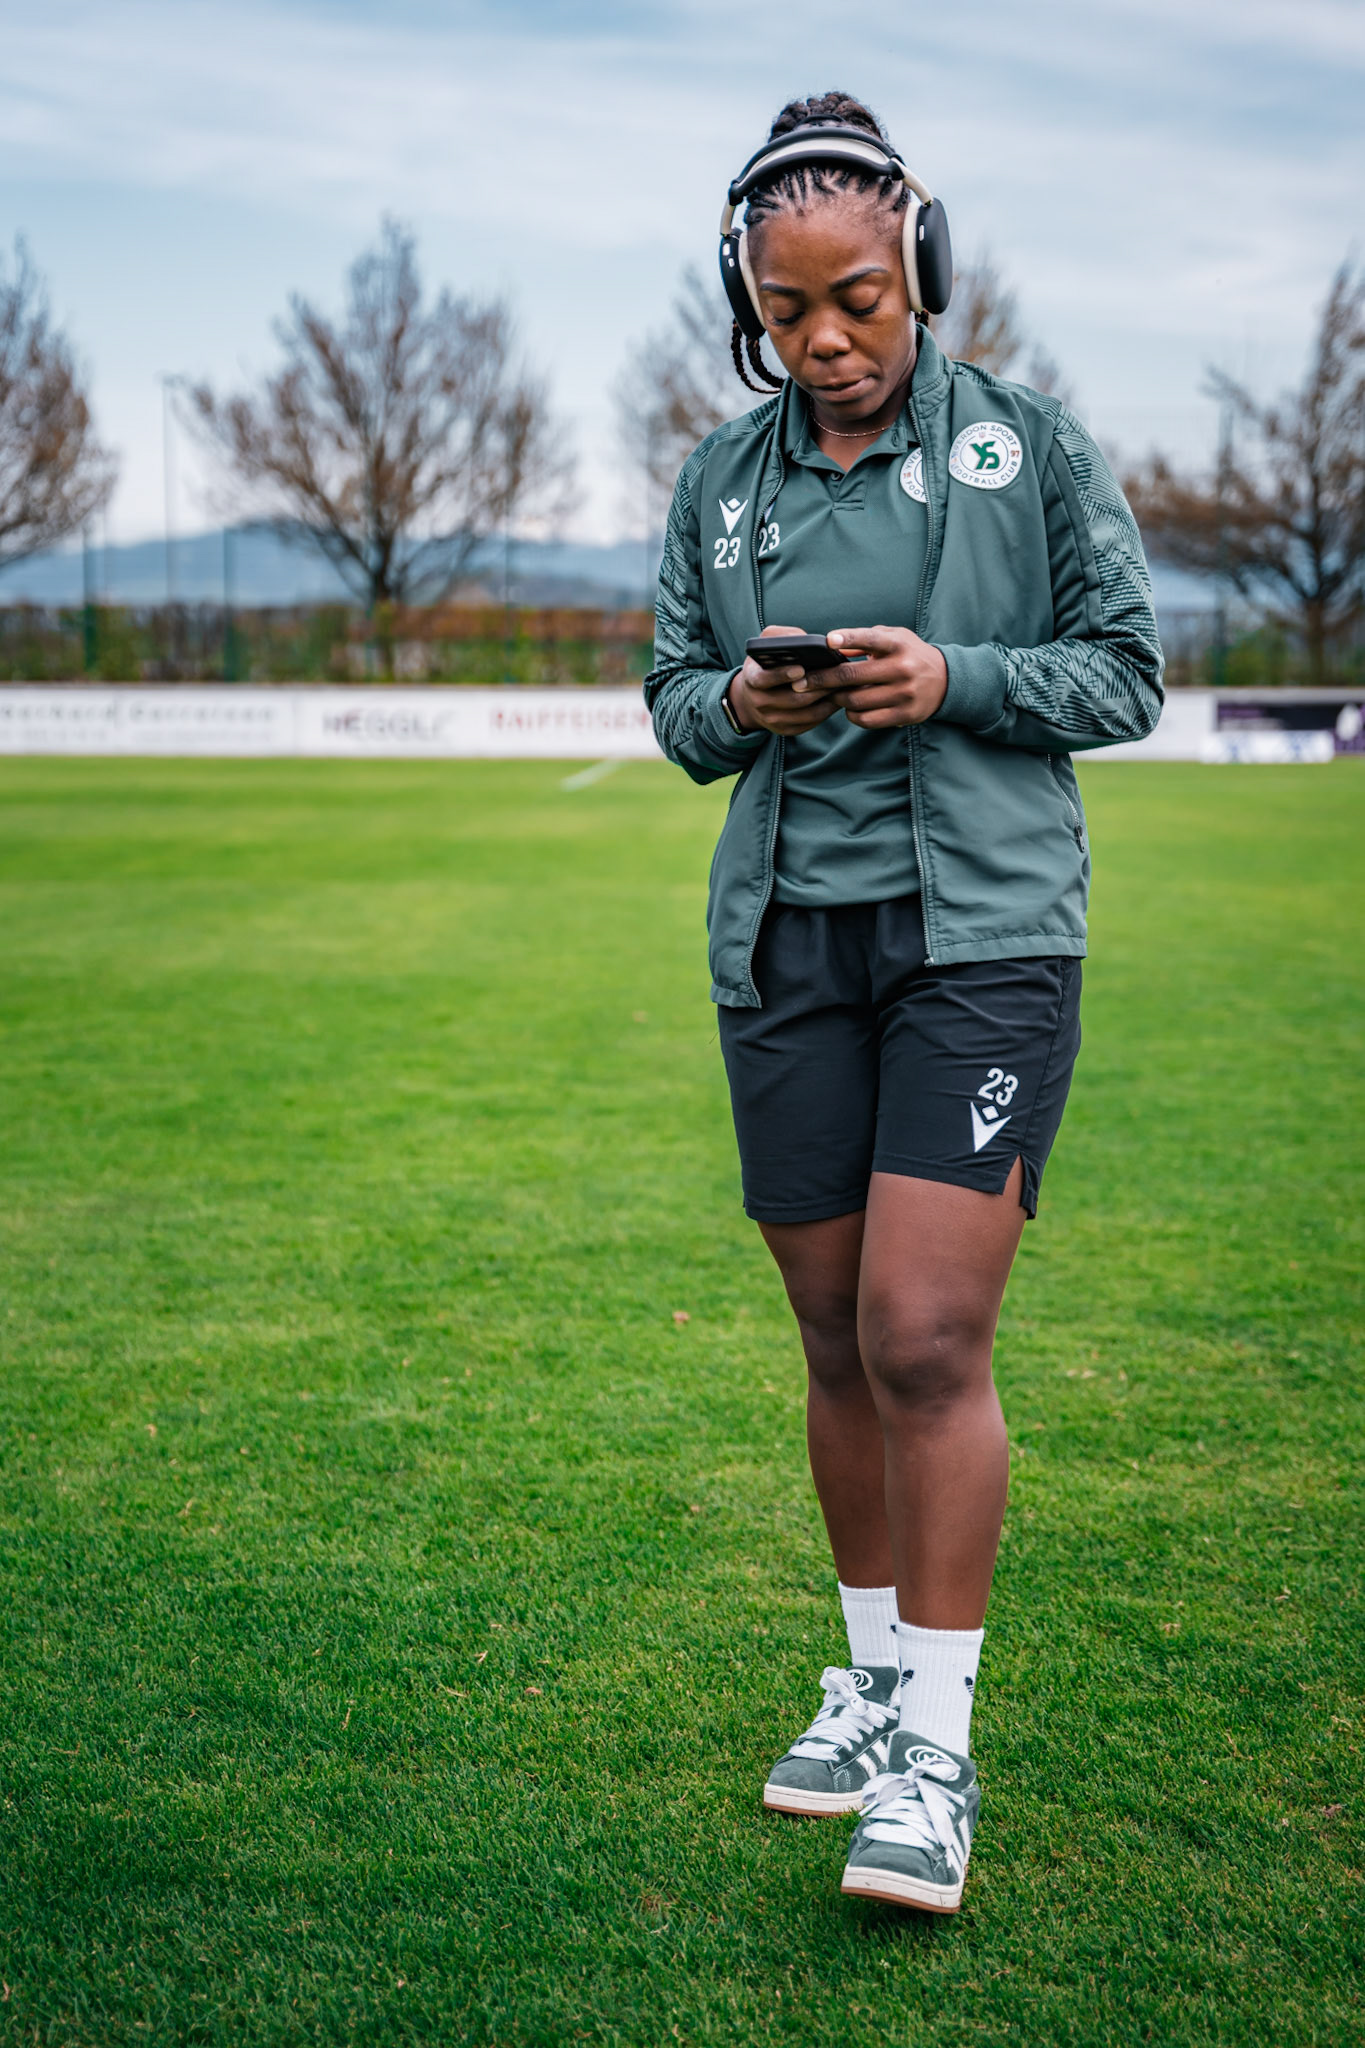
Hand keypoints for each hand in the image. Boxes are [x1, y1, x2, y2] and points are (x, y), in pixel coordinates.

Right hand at [728, 624, 841, 735]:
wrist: (753, 696)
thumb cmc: (766, 664)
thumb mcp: (766, 645)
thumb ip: (782, 637)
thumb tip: (806, 640)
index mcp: (751, 678)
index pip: (763, 679)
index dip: (782, 675)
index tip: (801, 668)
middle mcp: (758, 702)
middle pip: (792, 699)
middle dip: (817, 688)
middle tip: (837, 677)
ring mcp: (771, 719)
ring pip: (805, 713)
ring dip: (826, 700)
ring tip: (842, 686)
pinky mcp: (784, 730)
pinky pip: (809, 723)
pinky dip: (826, 711)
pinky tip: (837, 699)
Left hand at [825, 626, 948, 727]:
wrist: (945, 680)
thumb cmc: (909, 654)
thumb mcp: (893, 638)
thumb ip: (865, 639)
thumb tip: (832, 646)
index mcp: (898, 645)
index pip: (870, 639)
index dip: (848, 638)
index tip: (828, 641)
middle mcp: (902, 668)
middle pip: (852, 676)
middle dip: (822, 680)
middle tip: (801, 682)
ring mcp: (904, 694)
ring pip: (856, 701)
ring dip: (836, 699)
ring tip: (829, 695)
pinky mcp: (904, 715)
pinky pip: (867, 720)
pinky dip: (852, 715)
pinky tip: (849, 709)